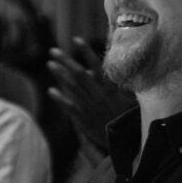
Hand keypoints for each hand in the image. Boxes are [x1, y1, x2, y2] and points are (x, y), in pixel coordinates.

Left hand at [47, 37, 134, 152]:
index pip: (97, 66)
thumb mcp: (131, 100)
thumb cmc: (131, 120)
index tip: (76, 40)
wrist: (126, 142)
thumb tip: (121, 72)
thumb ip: (123, 86)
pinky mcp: (84, 120)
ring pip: (72, 88)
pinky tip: (51, 91)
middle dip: (66, 61)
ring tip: (50, 64)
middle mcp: (98, 95)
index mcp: (110, 89)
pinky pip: (70, 107)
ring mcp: (89, 107)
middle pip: (79, 74)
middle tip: (53, 51)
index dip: (86, 52)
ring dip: (60, 75)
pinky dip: (60, 99)